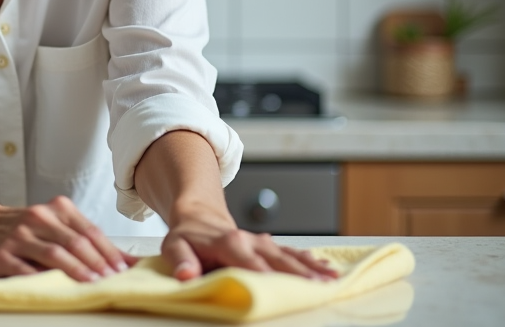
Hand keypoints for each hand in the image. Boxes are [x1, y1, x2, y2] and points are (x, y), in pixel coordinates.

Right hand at [0, 195, 136, 281]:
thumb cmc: (21, 227)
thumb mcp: (52, 224)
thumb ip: (83, 238)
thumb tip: (124, 260)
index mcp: (55, 209)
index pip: (88, 230)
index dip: (108, 250)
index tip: (123, 268)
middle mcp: (38, 218)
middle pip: (75, 241)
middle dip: (98, 262)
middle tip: (113, 279)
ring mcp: (19, 236)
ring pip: (54, 253)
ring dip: (77, 270)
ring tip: (93, 283)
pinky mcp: (2, 254)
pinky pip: (26, 270)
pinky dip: (45, 280)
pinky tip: (58, 289)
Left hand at [160, 202, 337, 281]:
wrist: (197, 216)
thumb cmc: (186, 236)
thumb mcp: (173, 246)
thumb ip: (180, 261)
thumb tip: (186, 275)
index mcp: (228, 242)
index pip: (248, 262)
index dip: (264, 274)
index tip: (280, 287)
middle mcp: (249, 240)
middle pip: (276, 259)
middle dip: (297, 273)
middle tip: (318, 287)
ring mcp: (261, 241)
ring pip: (289, 255)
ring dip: (310, 268)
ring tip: (330, 280)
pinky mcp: (268, 245)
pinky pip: (291, 252)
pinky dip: (309, 260)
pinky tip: (327, 268)